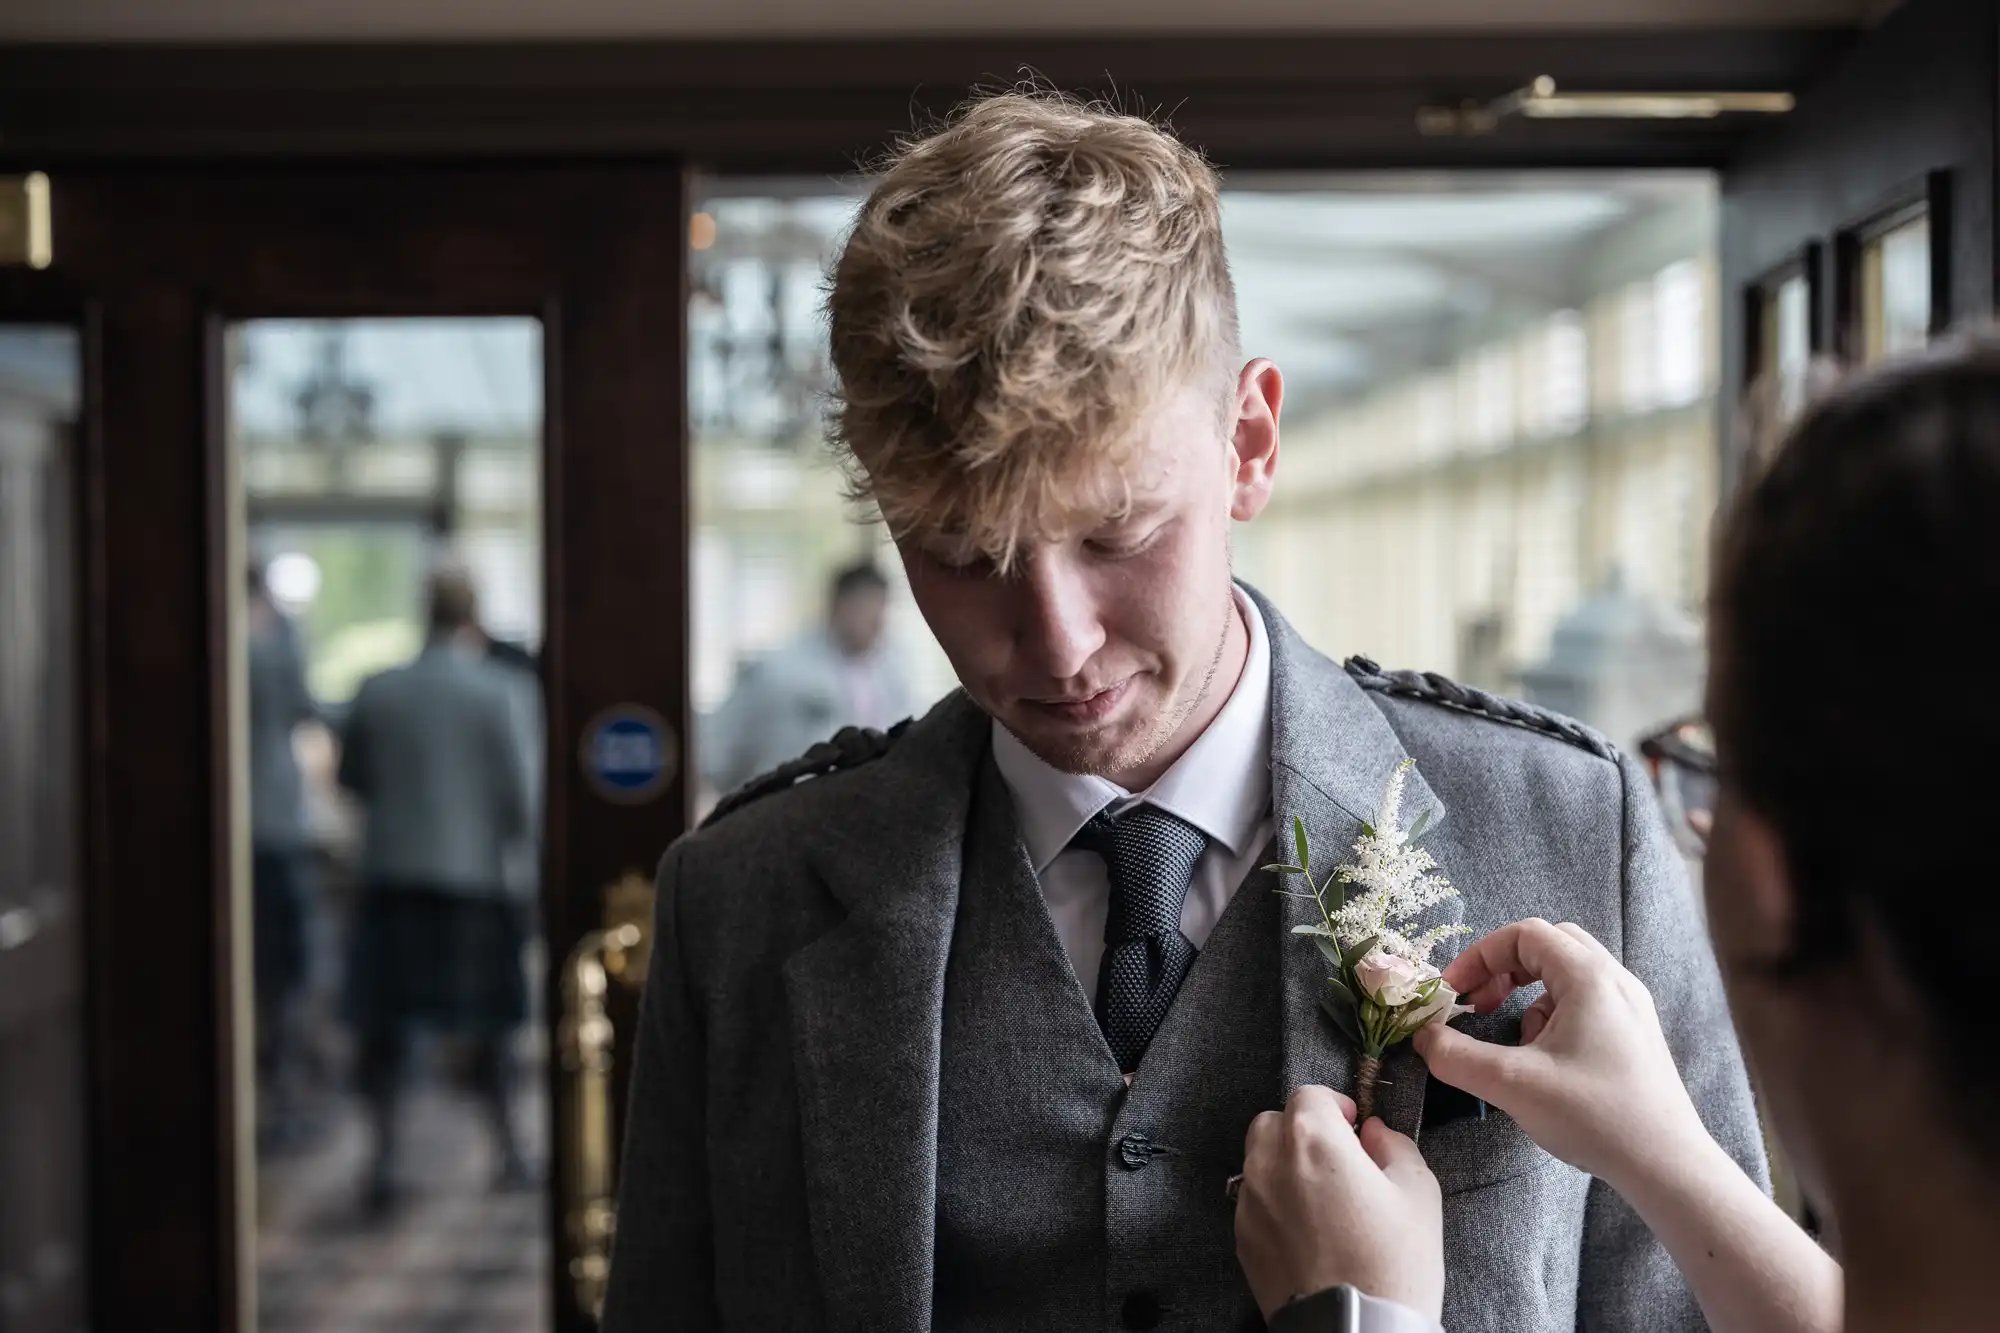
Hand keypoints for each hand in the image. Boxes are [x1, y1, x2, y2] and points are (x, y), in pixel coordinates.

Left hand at [1234, 1085, 1443, 1322]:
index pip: (1309, 1094)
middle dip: (1304, 1130)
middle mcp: (1269, 1163)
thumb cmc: (1393, 1264)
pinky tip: (1307, 1229)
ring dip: (1285, 1164)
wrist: (1356, 1332)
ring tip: (1322, 1197)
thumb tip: (1374, 1133)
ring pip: (1258, 1160)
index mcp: (1312, 1140)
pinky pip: (1254, 1202)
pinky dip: (1275, 1202)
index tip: (1355, 1129)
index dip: (1335, 1106)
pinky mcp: (1242, 1238)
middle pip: (1275, 1122)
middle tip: (1338, 1160)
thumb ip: (1395, 1147)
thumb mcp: (1419, 1194)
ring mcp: (1249, 1202)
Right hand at [1411, 918, 1709, 1189]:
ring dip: (1529, 995)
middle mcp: (1616, 981)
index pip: (1524, 934)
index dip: (1480, 957)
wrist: (1667, 1166)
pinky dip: (1554, 1016)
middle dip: (1504, 968)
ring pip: (1568, 974)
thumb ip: (1456, 1057)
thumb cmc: (1595, 1117)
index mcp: (1589, 978)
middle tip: (1480, 1004)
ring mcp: (1631, 1008)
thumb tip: (1423, 1037)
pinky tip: (1549, 1063)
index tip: (1453, 994)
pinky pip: (1586, 1003)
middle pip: (1550, 944)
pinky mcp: (1636, 1036)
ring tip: (1517, 1043)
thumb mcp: (1512, 1085)